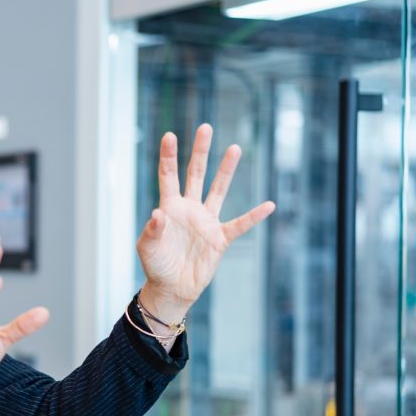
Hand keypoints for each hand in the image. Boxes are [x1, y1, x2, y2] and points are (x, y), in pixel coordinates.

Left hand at [137, 124, 274, 321]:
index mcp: (169, 207)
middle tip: (205, 127)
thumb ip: (152, 231)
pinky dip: (254, 216)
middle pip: (196, 174)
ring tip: (234, 148)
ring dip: (226, 171)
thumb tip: (158, 215)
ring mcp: (206, 222)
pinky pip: (240, 224)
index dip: (168, 156)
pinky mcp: (220, 238)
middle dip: (200, 151)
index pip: (168, 176)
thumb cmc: (156, 266)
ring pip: (218, 190)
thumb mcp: (147, 248)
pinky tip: (268, 205)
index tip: (170, 135)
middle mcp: (189, 209)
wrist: (172, 288)